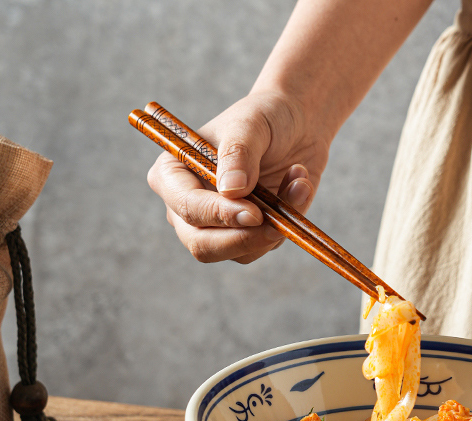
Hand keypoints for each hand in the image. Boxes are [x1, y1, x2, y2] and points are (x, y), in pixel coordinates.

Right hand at [146, 92, 328, 263]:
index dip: (220, 216)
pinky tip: (298, 188)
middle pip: (202, 245)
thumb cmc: (266, 118)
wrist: (297, 125)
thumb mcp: (251, 124)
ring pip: (240, 252)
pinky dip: (288, 222)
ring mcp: (217, 226)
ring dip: (276, 224)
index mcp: (173, 174)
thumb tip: (231, 191)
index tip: (255, 213)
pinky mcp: (247, 236)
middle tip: (278, 223)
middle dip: (245, 239)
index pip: (187, 208)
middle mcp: (187, 206)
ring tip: (298, 181)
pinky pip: (266, 245)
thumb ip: (238, 153)